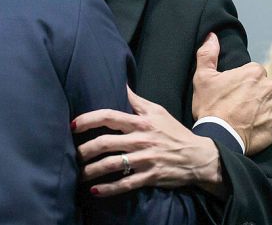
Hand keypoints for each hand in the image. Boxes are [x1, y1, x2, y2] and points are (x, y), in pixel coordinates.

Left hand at [74, 87, 224, 197]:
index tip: (72, 125)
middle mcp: (141, 140)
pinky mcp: (150, 177)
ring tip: (77, 174)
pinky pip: (126, 184)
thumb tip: (120, 82)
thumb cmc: (174, 132)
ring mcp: (145, 160)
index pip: (109, 116)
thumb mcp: (157, 111)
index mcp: (140, 122)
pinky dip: (109, 189)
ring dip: (91, 171)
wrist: (200, 157)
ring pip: (112, 165)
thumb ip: (135, 100)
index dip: (88, 120)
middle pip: (105, 143)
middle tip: (72, 154)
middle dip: (84, 149)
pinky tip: (94, 190)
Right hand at [192, 32, 271, 155]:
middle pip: (263, 86)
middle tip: (237, 104)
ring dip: (261, 107)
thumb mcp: (202, 77)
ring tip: (245, 116)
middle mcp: (269, 86)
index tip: (232, 91)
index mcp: (253, 72)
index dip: (242, 81)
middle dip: (254, 93)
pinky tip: (253, 125)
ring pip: (270, 102)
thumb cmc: (210, 106)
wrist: (219, 136)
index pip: (253, 71)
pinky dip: (267, 122)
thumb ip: (208, 54)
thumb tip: (212, 36)